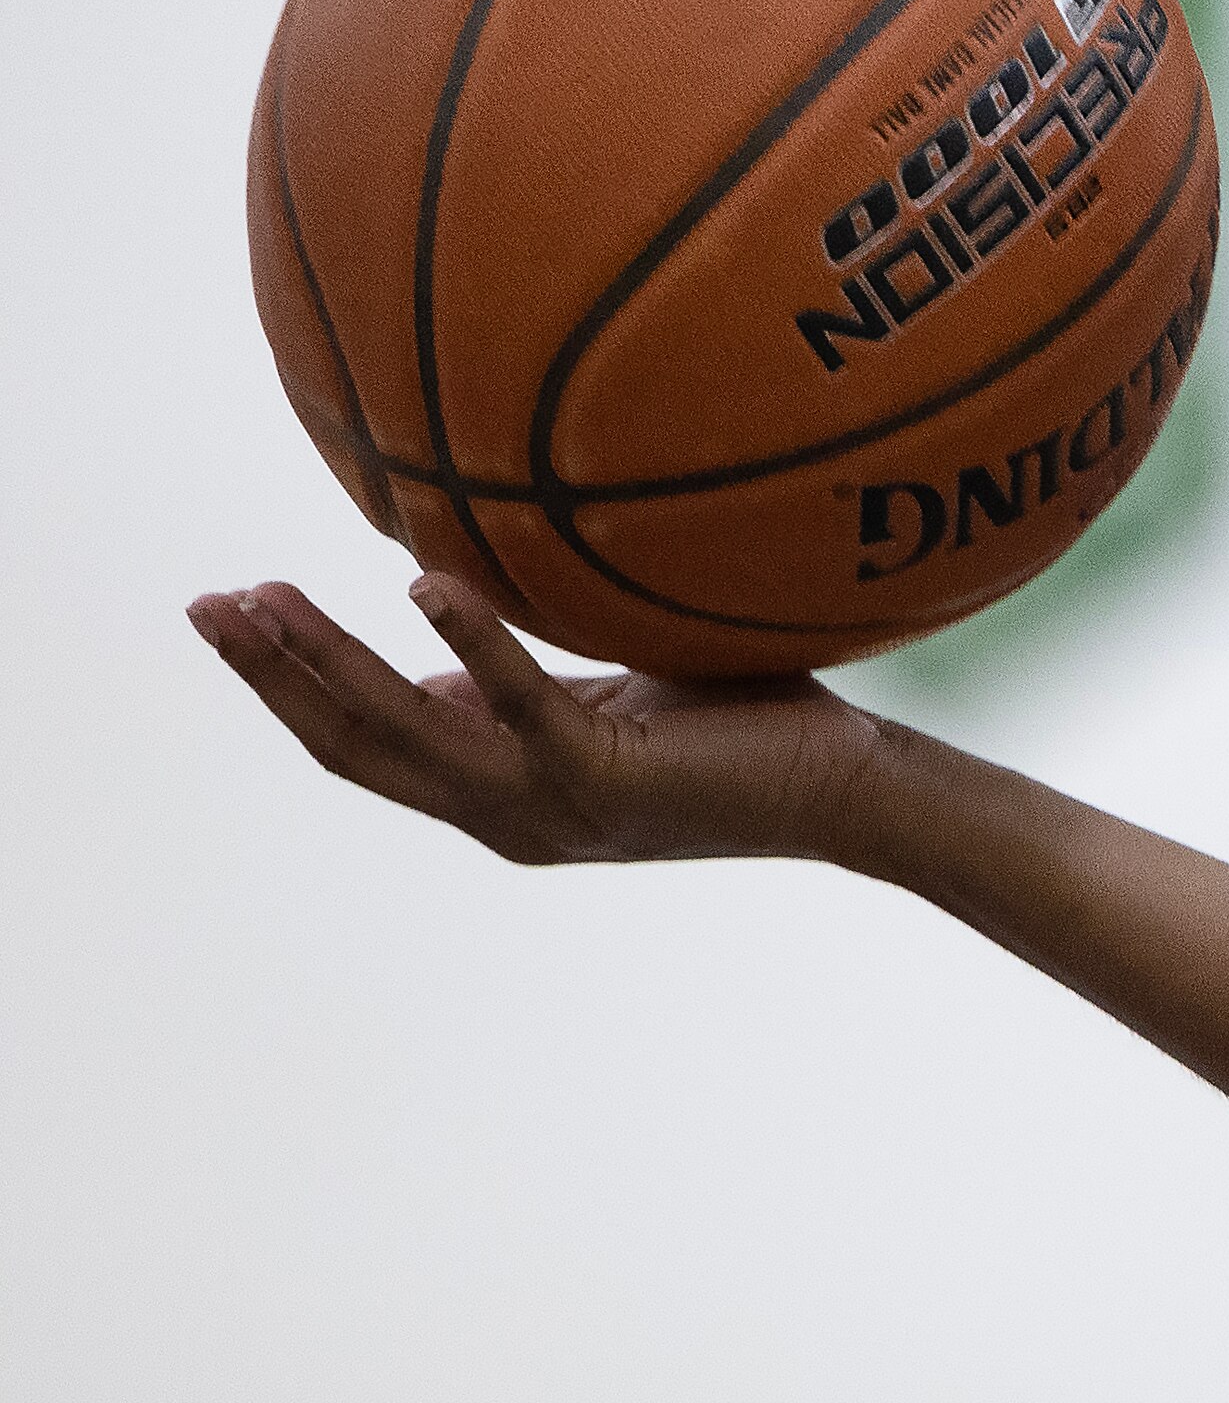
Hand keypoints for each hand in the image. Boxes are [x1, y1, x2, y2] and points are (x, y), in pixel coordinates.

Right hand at [188, 575, 901, 869]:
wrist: (850, 792)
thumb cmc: (745, 732)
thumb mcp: (602, 702)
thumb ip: (520, 686)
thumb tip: (433, 646)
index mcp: (498, 796)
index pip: (360, 747)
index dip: (285, 688)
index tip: (227, 615)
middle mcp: (507, 815)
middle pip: (352, 748)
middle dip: (271, 677)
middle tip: (204, 606)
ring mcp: (550, 805)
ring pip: (404, 736)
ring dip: (324, 664)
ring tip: (263, 597)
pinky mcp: (606, 780)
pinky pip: (519, 704)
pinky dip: (467, 645)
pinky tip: (419, 587)